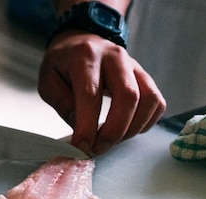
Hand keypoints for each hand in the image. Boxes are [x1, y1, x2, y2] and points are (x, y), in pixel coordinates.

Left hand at [38, 31, 165, 154]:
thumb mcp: (49, 82)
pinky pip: (156, 103)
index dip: (88, 126)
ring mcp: (134, 66)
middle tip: (99, 148)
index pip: (91, 94)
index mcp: (86, 56)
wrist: (81, 42)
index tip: (82, 147)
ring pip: (148, 100)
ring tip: (113, 140)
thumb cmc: (64, 65)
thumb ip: (62, 104)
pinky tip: (127, 129)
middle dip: (115, 131)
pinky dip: (145, 122)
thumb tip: (81, 127)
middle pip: (128, 96)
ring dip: (132, 129)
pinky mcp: (145, 77)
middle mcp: (115, 57)